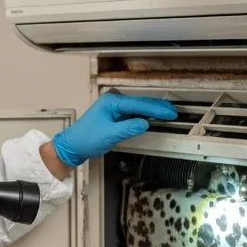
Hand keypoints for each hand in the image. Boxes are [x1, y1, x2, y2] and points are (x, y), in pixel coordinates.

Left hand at [51, 93, 177, 166]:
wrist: (72, 146)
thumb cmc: (86, 139)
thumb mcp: (109, 135)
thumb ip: (128, 128)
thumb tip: (145, 123)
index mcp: (111, 102)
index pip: (138, 104)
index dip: (156, 109)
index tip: (170, 113)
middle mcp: (113, 101)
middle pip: (140, 102)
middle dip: (158, 108)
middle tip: (174, 113)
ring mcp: (114, 107)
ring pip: (138, 107)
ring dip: (152, 111)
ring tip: (168, 114)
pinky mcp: (115, 115)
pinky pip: (133, 113)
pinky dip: (144, 116)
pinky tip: (154, 118)